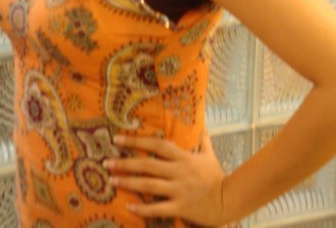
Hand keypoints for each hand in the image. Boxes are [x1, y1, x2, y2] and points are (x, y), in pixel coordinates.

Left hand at [103, 130, 224, 225]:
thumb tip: (203, 127)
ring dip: (128, 182)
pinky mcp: (180, 207)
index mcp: (183, 157)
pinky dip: (142, 208)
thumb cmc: (217, 177)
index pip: (157, 144)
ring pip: (149, 185)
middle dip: (126, 163)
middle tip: (106, 162)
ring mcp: (178, 190)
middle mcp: (178, 171)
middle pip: (148, 164)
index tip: (118, 138)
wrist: (229, 200)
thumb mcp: (209, 156)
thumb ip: (204, 141)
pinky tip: (128, 207)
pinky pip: (158, 208)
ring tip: (111, 181)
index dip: (137, 140)